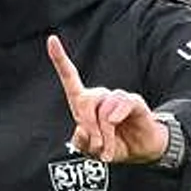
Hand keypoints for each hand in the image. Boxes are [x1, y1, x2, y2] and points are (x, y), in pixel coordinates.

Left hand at [48, 35, 166, 163]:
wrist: (139, 150)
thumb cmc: (113, 145)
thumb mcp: (92, 150)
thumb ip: (82, 142)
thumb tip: (82, 129)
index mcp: (84, 103)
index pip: (70, 78)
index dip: (60, 59)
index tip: (51, 39)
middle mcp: (100, 96)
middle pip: (85, 100)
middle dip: (88, 125)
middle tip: (96, 145)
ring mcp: (117, 98)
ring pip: (104, 109)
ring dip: (105, 133)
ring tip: (108, 148)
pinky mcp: (134, 102)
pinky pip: (123, 103)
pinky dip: (117, 119)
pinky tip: (116, 128)